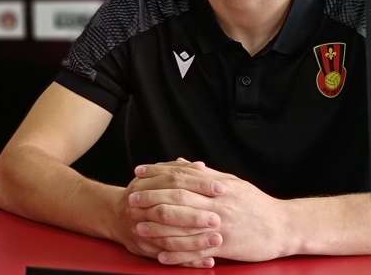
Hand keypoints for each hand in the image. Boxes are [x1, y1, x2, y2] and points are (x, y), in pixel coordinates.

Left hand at [130, 160, 287, 263]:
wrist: (285, 227)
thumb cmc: (256, 203)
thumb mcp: (232, 182)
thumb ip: (204, 173)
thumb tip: (181, 162)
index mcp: (217, 186)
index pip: (181, 176)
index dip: (157, 173)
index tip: (138, 172)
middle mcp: (216, 203)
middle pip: (178, 198)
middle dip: (152, 198)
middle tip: (132, 198)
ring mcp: (220, 225)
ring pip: (184, 226)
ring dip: (159, 228)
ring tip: (139, 227)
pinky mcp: (226, 246)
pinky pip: (197, 251)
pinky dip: (178, 254)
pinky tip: (161, 255)